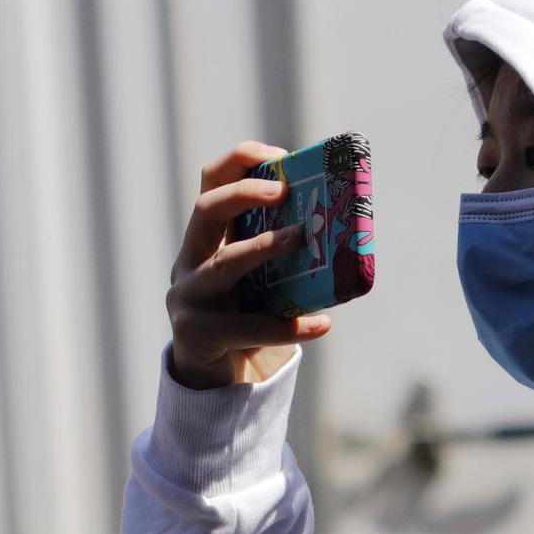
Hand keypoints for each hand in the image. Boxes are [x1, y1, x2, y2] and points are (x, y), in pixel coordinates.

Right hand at [166, 141, 332, 389]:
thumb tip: (344, 230)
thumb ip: (281, 253)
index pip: (212, 180)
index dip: (242, 160)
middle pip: (207, 209)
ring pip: (223, 264)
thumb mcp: (258, 277)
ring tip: (300, 238)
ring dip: (263, 247)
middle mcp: (190, 258)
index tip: (282, 159)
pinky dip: (288, 327)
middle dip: (244, 194)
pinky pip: (247, 327)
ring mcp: (189, 296)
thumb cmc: (244, 315)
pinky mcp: (197, 333)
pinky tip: (322, 325)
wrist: (212, 374)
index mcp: (207, 236)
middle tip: (284, 192)